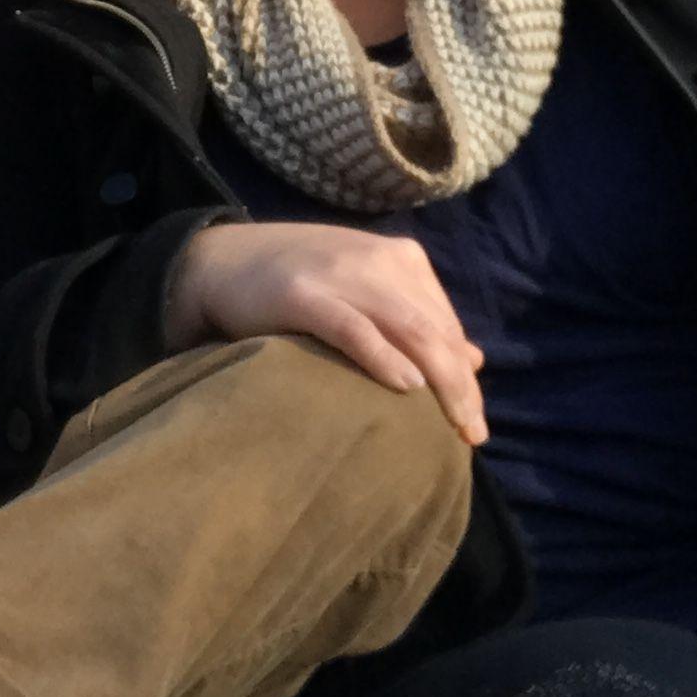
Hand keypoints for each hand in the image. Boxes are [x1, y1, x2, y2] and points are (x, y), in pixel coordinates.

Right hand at [166, 221, 486, 446]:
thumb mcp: (366, 291)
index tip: (475, 422)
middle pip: (435, 331)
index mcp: (400, 259)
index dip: (466, 375)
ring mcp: (341, 274)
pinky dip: (385, 357)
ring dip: (440, 382)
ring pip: (409, 330)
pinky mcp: (303, 294)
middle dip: (461, 387)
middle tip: (473, 437)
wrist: (222, 261)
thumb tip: (475, 358)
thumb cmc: (300, 283)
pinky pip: (354, 329)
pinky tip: (407, 387)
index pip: (446, 324)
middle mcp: (378, 261)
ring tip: (454, 426)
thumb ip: (415, 319)